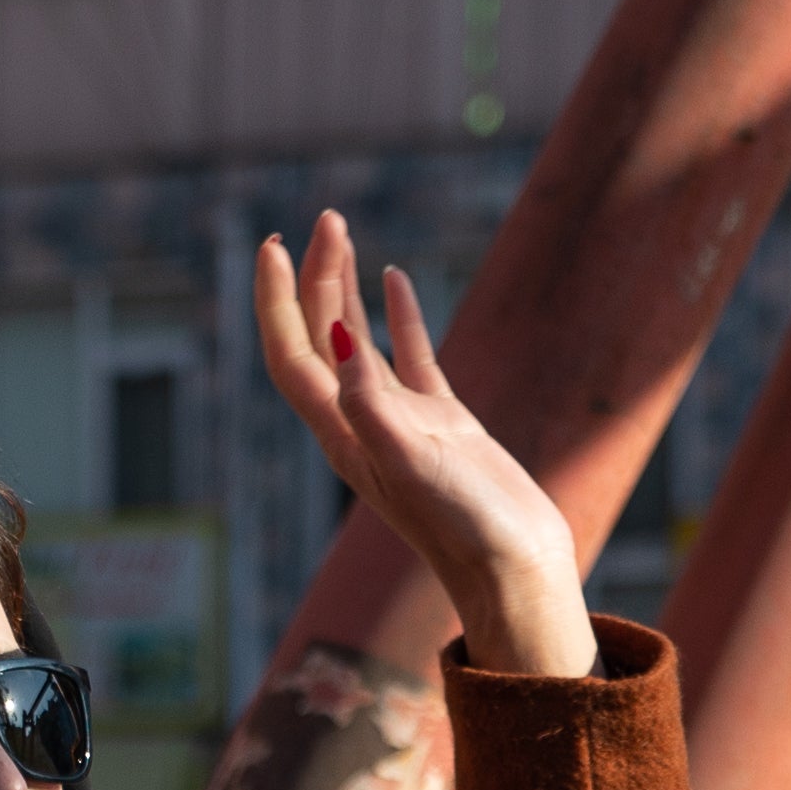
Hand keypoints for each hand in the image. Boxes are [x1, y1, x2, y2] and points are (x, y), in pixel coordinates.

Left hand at [251, 211, 591, 678]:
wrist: (518, 570)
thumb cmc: (467, 526)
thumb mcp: (415, 461)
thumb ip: (372, 404)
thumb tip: (336, 335)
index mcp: (344, 435)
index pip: (292, 355)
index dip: (276, 301)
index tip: (272, 244)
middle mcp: (362, 426)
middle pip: (319, 339)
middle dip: (312, 277)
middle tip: (322, 218)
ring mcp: (403, 424)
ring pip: (359, 342)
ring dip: (344, 288)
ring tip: (341, 234)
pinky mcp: (443, 426)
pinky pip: (410, 358)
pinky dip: (399, 315)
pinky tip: (395, 278)